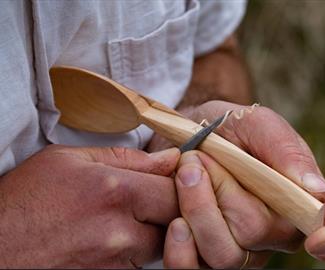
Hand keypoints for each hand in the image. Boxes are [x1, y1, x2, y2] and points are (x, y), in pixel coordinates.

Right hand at [0, 144, 179, 267]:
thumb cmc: (25, 201)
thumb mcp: (69, 160)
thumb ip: (127, 158)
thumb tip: (169, 158)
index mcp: (113, 191)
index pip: (176, 189)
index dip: (180, 183)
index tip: (175, 179)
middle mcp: (119, 233)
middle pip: (177, 220)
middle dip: (172, 207)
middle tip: (155, 198)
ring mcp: (115, 264)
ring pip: (162, 244)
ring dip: (155, 230)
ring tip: (126, 217)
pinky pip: (140, 264)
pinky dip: (136, 249)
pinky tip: (114, 237)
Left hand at [162, 100, 324, 267]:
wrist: (187, 135)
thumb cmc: (230, 129)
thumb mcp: (259, 125)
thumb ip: (287, 152)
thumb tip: (319, 191)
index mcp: (304, 203)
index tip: (321, 239)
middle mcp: (277, 234)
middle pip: (259, 232)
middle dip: (223, 189)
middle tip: (203, 158)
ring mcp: (242, 250)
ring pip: (225, 254)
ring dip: (198, 206)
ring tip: (186, 172)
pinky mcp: (206, 257)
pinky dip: (181, 246)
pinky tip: (175, 221)